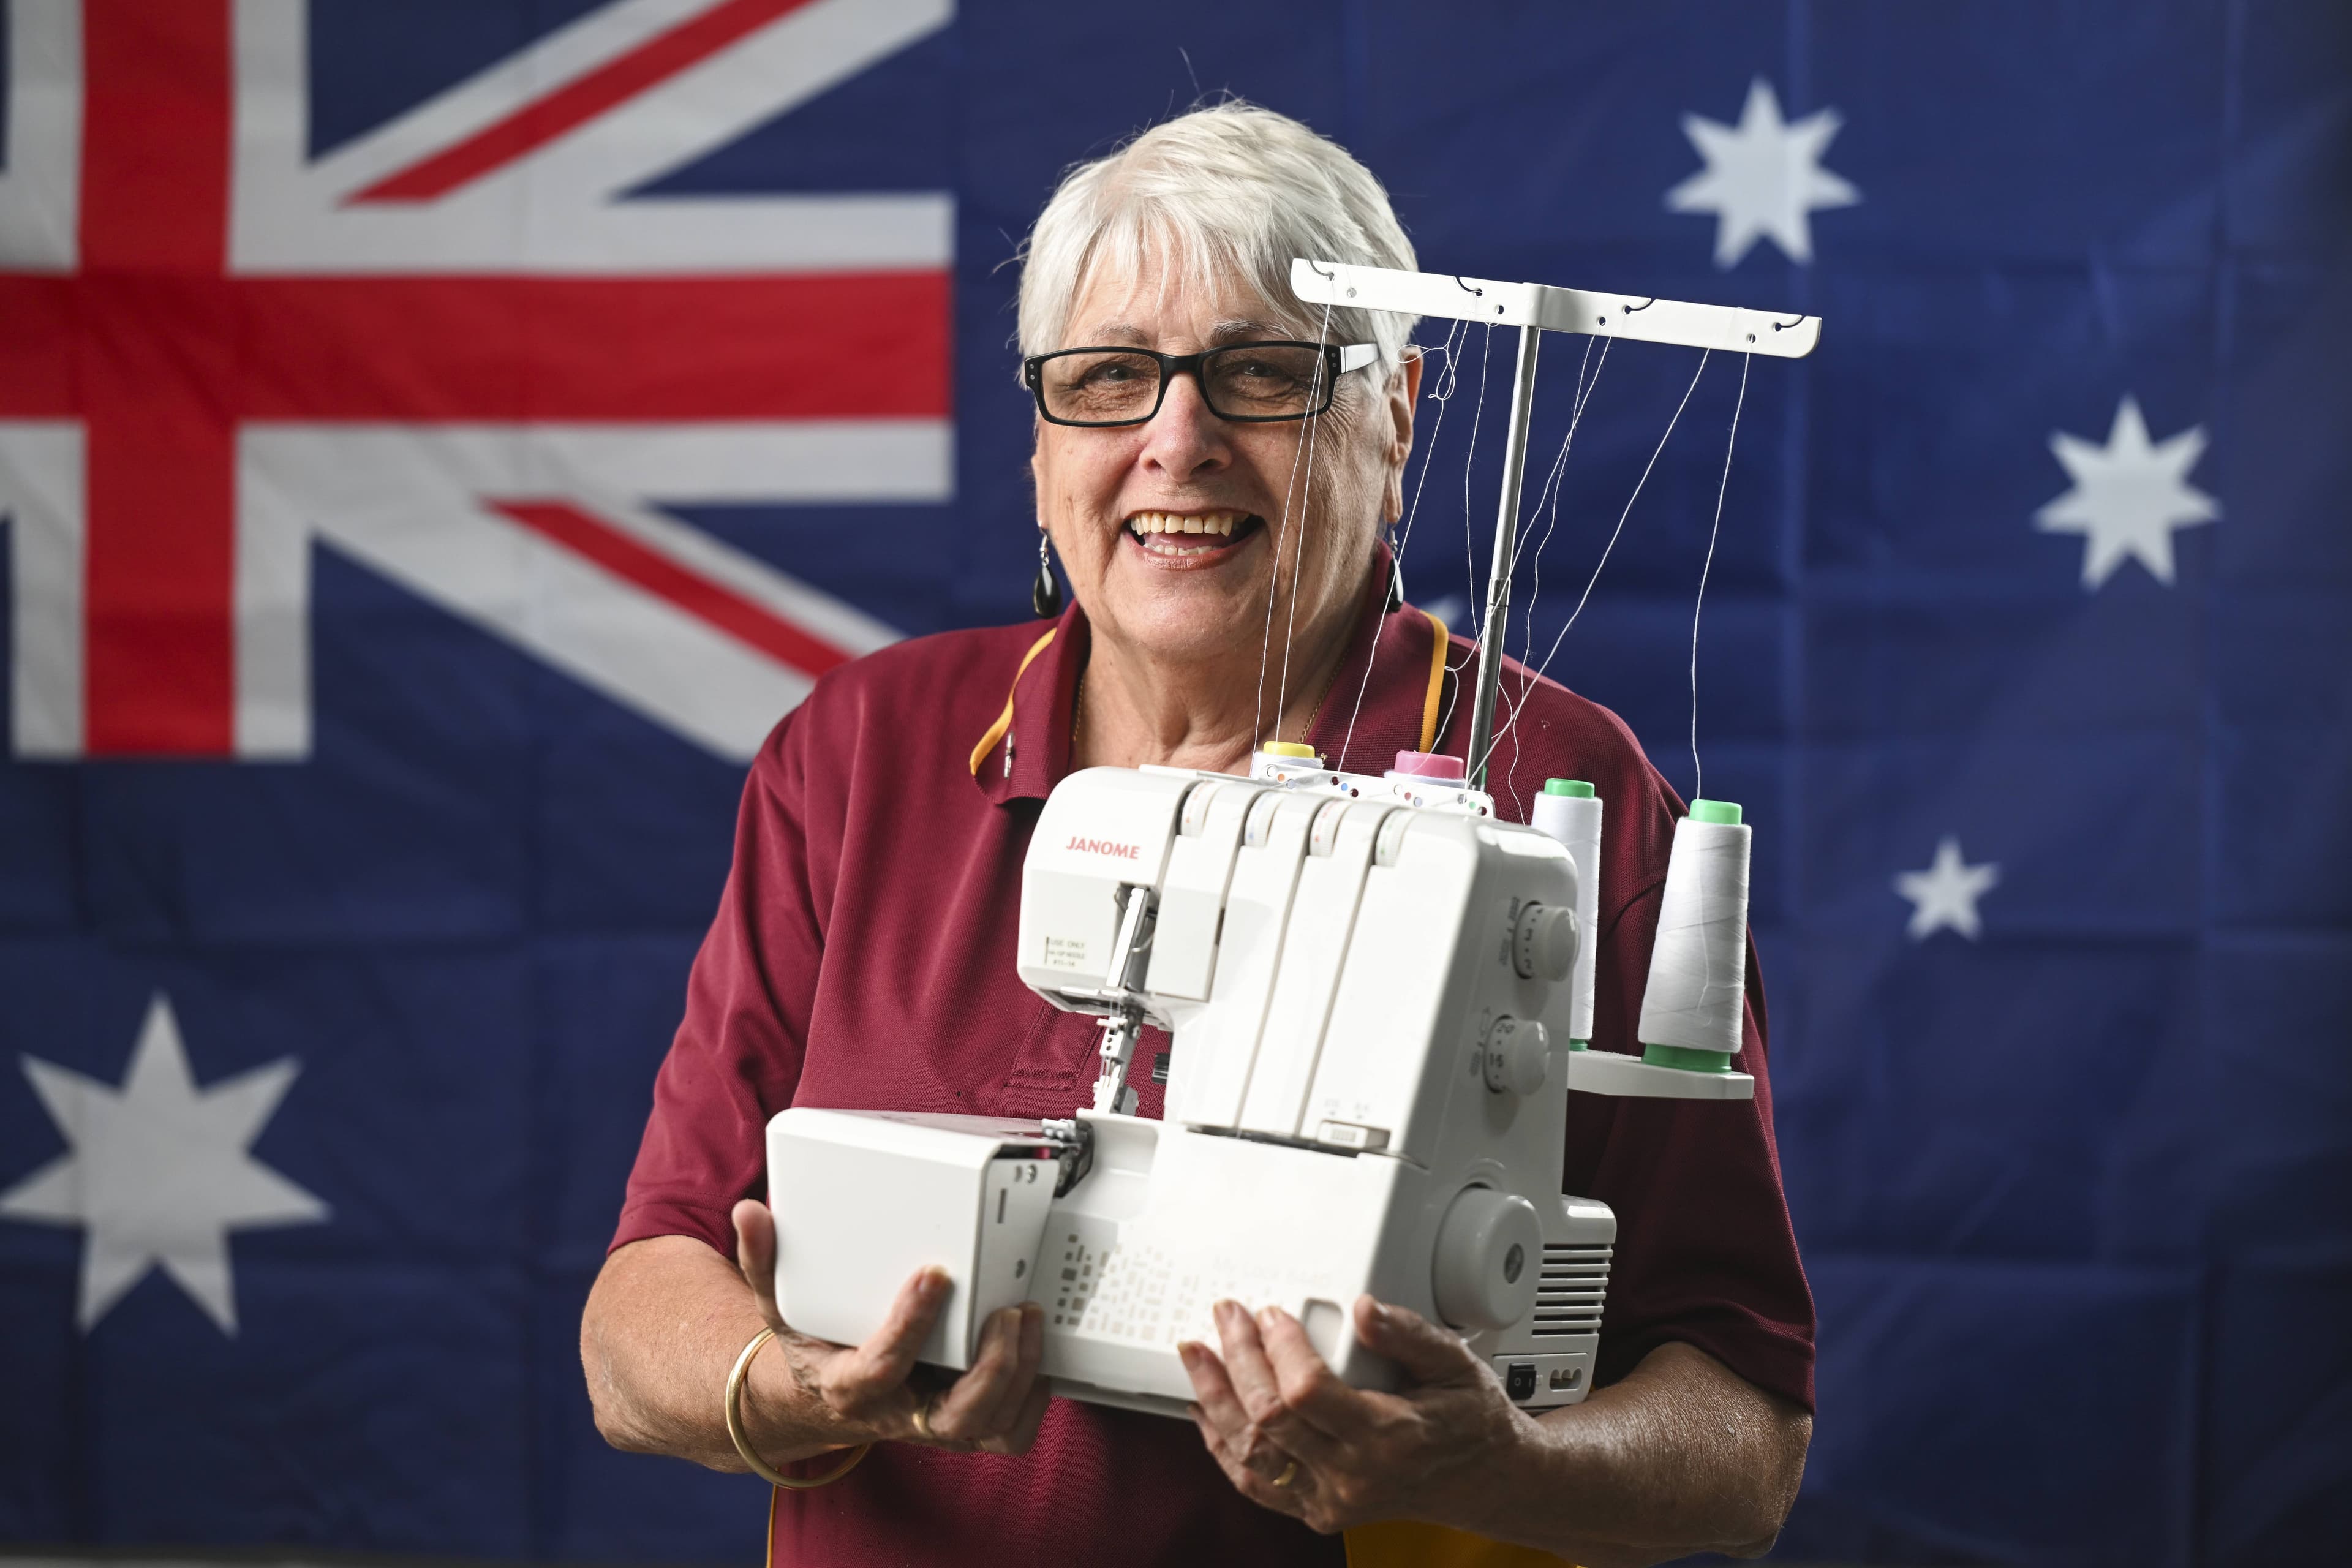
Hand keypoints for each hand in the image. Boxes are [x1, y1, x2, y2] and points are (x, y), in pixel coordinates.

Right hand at [730, 1199, 1051, 1456]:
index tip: (935, 1275)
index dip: (911, 1324)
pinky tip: (1036, 1352)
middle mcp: (895, 1413)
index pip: (882, 1366)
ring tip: (1027, 1318)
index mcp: (848, 1386)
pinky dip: (1032, 1399)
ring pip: (989, 1425)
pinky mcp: (961, 1422)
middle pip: (954, 1415)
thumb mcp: (778, 1304)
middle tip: (1008, 1310)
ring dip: (1019, 1375)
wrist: (821, 1399)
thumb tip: (750, 1214)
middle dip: (991, 1366)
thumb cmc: (812, 1345)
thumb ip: (764, 1260)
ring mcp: (932, 1423)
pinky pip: (1008, 1432)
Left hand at [1180, 1294, 1532, 1534]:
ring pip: (1252, 1454)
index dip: (1279, 1348)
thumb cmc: (1472, 1421)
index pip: (1307, 1392)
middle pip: (1269, 1419)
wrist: (1488, 1482)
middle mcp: (1354, 1476)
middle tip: (1226, 1317)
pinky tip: (1206, 1412)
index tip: (1271, 1313)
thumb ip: (1409, 1334)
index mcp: (1388, 1437)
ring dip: (1215, 1401)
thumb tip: (1364, 1308)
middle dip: (1237, 1360)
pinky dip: (1223, 1448)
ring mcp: (1333, 1500)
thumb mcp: (1455, 1365)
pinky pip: (1258, 1484)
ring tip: (1196, 1356)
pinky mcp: (1320, 1510)